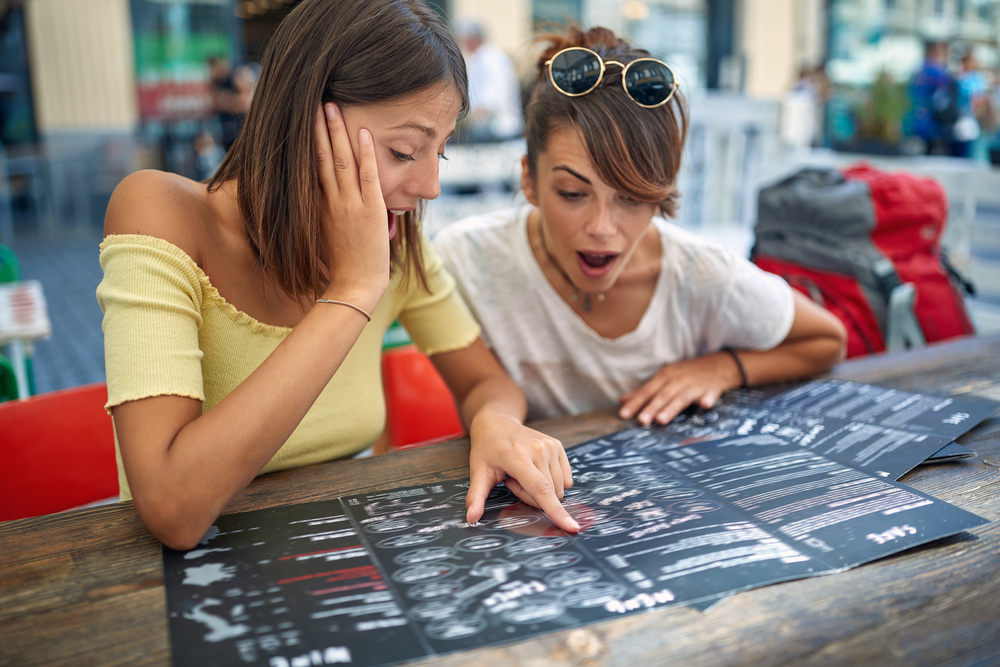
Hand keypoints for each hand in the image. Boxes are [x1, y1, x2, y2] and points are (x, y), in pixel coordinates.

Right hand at [314, 103, 389, 312]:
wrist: (353, 285)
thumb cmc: (340, 265)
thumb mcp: (322, 234)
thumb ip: (320, 213)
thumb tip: (316, 199)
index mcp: (318, 206)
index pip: (310, 166)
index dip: (307, 142)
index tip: (303, 119)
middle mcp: (330, 201)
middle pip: (321, 156)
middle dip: (317, 127)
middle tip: (314, 100)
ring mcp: (350, 204)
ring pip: (341, 160)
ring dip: (337, 132)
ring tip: (331, 106)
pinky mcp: (370, 210)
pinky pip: (367, 176)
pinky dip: (366, 153)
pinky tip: (364, 133)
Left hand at [465, 412, 579, 532]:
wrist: (497, 423)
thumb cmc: (487, 449)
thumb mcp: (478, 472)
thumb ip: (476, 497)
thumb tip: (471, 519)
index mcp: (518, 457)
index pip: (541, 489)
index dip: (556, 511)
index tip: (571, 527)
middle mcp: (538, 450)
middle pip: (548, 494)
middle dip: (531, 497)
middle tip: (512, 481)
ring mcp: (551, 446)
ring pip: (557, 489)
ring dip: (541, 489)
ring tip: (522, 473)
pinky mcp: (558, 446)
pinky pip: (565, 479)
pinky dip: (551, 482)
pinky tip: (534, 470)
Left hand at [618, 352, 741, 425]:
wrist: (717, 365)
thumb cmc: (686, 374)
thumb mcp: (664, 378)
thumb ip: (644, 391)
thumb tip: (622, 401)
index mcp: (665, 376)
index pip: (647, 391)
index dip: (635, 402)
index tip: (623, 415)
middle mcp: (679, 379)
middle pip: (663, 395)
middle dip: (651, 408)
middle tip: (641, 421)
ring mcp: (695, 384)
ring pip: (682, 397)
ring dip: (672, 408)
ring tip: (661, 420)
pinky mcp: (712, 389)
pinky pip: (709, 395)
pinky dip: (706, 400)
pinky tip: (704, 405)